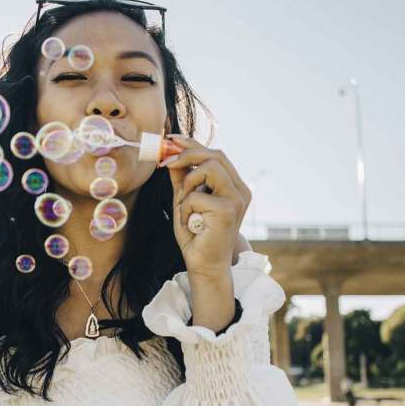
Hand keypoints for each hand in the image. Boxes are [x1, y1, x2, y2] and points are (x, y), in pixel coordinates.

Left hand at [160, 134, 250, 278]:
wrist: (204, 266)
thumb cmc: (196, 237)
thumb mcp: (185, 202)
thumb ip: (182, 180)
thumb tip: (170, 156)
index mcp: (233, 186)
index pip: (216, 154)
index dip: (193, 143)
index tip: (171, 139)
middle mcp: (240, 190)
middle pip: (215, 155)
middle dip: (186, 154)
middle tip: (164, 163)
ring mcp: (237, 199)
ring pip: (208, 168)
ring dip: (187, 185)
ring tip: (184, 206)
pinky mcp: (227, 210)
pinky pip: (196, 195)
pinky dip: (186, 208)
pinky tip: (191, 224)